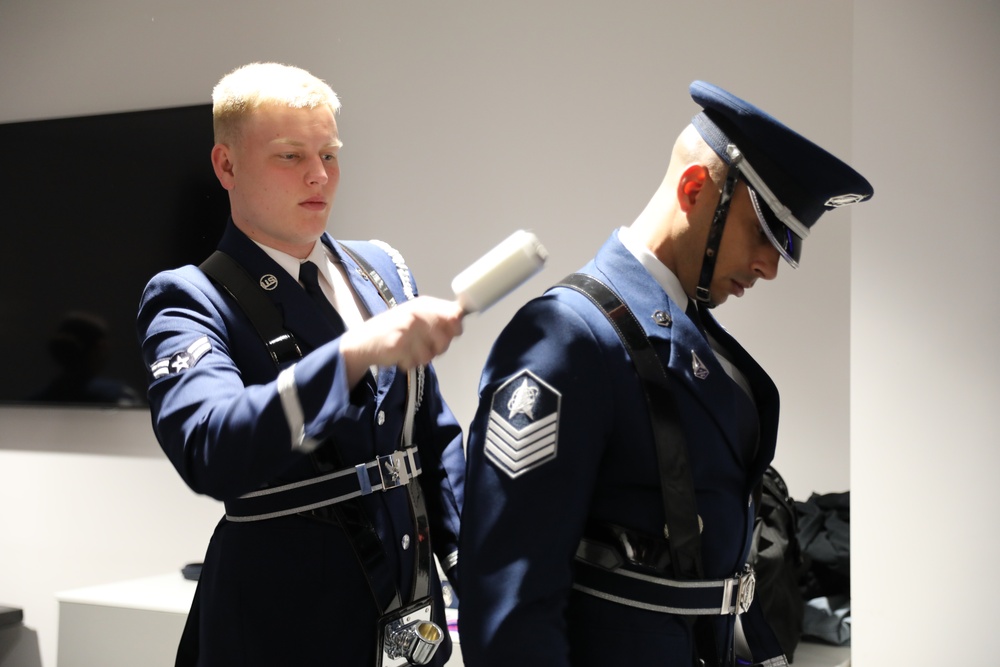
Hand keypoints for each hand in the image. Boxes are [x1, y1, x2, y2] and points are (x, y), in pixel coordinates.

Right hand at [339, 296, 463, 385]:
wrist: (364, 341)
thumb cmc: (394, 328)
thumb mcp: (416, 315)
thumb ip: (438, 316)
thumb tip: (460, 320)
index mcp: (423, 304)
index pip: (454, 315)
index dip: (455, 328)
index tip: (449, 333)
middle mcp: (417, 314)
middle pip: (446, 339)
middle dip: (438, 347)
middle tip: (423, 345)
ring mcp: (407, 329)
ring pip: (431, 354)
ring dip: (422, 357)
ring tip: (409, 349)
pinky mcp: (398, 345)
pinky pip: (416, 362)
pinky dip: (409, 362)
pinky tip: (400, 354)